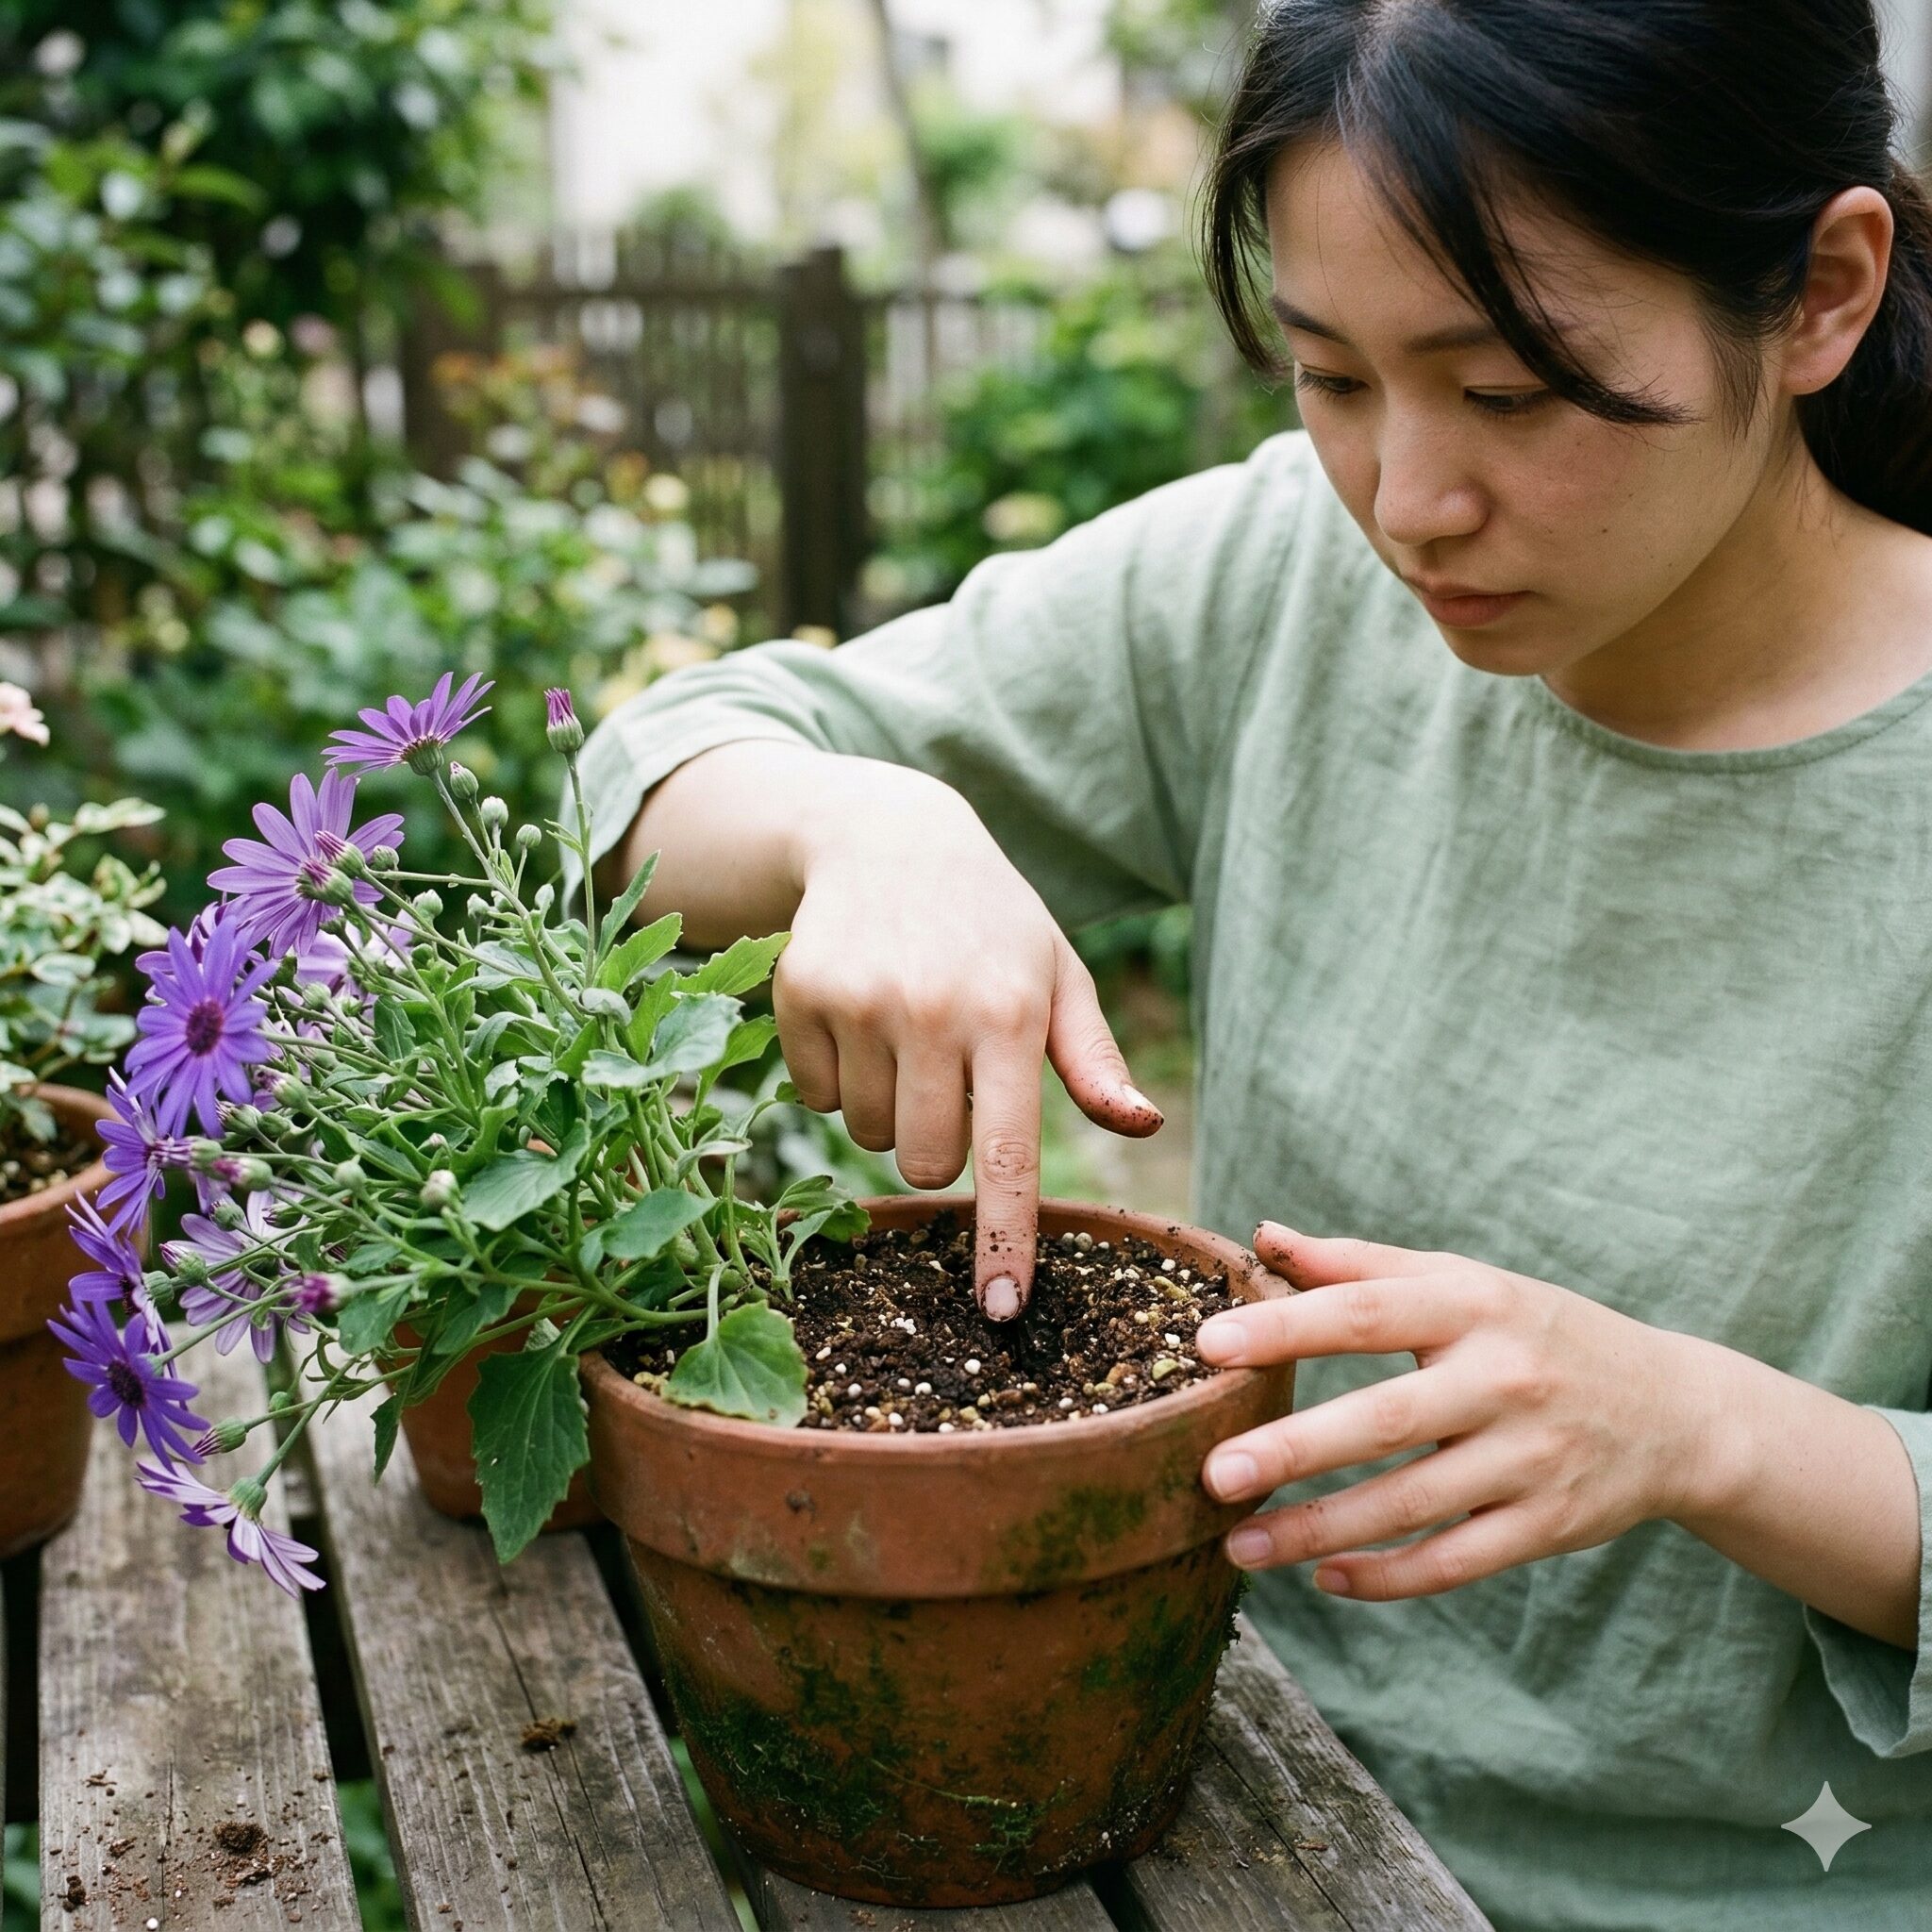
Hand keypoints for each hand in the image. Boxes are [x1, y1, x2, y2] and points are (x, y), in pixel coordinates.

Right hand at [776, 759, 1162, 1315]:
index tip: (1001, 1309)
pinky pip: (815, 1095)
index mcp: (1008, 1014)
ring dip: (887, 1108)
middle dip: (937, 1147)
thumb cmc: (993, 924)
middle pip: (925, 1163)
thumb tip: (1143, 1125)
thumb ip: (1095, 1061)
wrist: (888, 836)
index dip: (1003, 1238)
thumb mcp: (1057, 976)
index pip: (1006, 1152)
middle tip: (949, 1080)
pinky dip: (837, 1075)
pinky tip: (859, 1015)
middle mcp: (931, 1009)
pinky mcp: (801, 992)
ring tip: (905, 1034)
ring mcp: (859, 1000)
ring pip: (866, 1135)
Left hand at [1194, 1222, 1717, 1599]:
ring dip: (1319, 1532)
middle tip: (1213, 1474)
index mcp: (1473, 1306)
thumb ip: (1360, 1265)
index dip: (1285, 1327)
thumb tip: (1262, 1236)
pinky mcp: (1548, 1526)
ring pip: (1411, 1504)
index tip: (1208, 1347)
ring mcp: (1530, 1458)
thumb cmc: (1537, 1333)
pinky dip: (1387, 1577)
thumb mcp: (1462, 1282)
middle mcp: (1504, 1379)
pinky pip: (1455, 1561)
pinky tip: (1325, 1579)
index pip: (1364, 1311)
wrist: (1676, 1411)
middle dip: (1293, 1451)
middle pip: (1384, 1419)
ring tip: (1238, 1545)